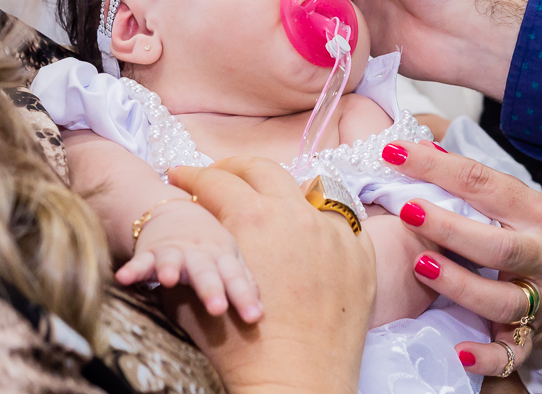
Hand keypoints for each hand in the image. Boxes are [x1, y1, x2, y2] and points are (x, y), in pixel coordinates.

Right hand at [115, 198, 262, 323]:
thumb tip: (261, 312)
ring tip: (169, 280)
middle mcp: (199, 254)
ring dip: (170, 268)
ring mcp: (174, 251)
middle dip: (211, 288)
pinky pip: (140, 261)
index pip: (236, 278)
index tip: (254, 317)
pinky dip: (132, 269)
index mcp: (223, 256)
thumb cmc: (209, 243)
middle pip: (206, 271)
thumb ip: (243, 281)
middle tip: (217, 308)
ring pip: (173, 261)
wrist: (174, 210)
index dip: (245, 296)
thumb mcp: (230, 256)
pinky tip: (123, 278)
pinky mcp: (149, 252)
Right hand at [167, 157, 375, 393]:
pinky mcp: (360, 254)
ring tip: (264, 203)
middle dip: (234, 169)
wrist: (296, 386)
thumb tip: (184, 234)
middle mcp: (297, 215)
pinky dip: (318, 220)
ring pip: (307, 189)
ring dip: (280, 192)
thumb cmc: (239, 352)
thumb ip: (189, 254)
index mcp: (253, 219)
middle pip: (263, 170)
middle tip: (219, 177)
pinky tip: (305, 231)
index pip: (216, 180)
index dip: (191, 176)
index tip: (180, 176)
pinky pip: (340, 220)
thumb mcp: (192, 296)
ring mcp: (335, 232)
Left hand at [386, 141, 541, 376]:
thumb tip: (426, 152)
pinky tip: (460, 351)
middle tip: (407, 209)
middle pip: (497, 245)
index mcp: (538, 214)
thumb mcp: (523, 205)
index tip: (395, 153)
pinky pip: (511, 353)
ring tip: (421, 265)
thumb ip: (479, 187)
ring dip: (459, 284)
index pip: (485, 185)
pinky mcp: (533, 338)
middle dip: (449, 227)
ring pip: (501, 299)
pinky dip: (487, 356)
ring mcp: (540, 300)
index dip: (438, 168)